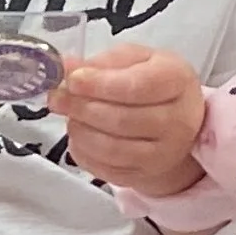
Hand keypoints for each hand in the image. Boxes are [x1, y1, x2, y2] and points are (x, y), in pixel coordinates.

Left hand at [58, 45, 207, 197]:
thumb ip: (103, 62)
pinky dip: (83, 152)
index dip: (99, 85)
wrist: (177, 123)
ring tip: (69, 117)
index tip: (73, 80)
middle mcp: (177, 121)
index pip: (137, 87)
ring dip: (80, 131)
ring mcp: (162, 153)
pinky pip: (105, 169)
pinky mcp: (143, 174)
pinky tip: (78, 137)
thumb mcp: (136, 60)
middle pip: (121, 120)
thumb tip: (66, 67)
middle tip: (57, 98)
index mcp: (177, 81)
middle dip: (81, 108)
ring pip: (111, 148)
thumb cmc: (153, 84)